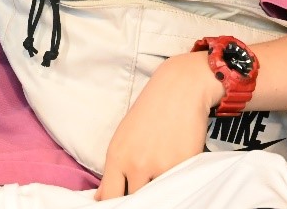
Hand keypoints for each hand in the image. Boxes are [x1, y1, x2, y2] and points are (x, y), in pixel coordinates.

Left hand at [95, 51, 220, 200]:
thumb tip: (102, 197)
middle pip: (133, 201)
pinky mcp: (184, 166)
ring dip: (158, 193)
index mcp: (116, 156)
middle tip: (142, 190)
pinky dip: (176, 186)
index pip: (109, 197)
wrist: (179, 89)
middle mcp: (136, 164)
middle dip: (137, 200)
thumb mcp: (123, 137)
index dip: (113, 205)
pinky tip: (176, 174)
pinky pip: (177, 187)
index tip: (120, 204)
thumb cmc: (150, 112)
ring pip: (156, 197)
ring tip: (158, 179)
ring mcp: (161, 167)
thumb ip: (114, 170)